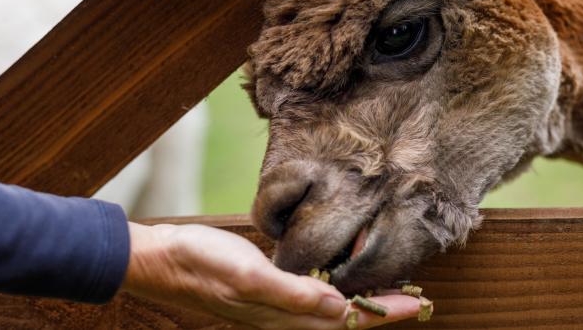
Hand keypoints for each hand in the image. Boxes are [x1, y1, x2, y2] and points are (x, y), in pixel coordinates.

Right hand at [122, 222, 419, 328]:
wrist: (164, 260)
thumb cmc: (204, 265)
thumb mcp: (249, 276)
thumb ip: (293, 295)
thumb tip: (338, 309)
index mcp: (285, 317)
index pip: (346, 322)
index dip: (383, 314)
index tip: (418, 304)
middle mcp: (284, 318)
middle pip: (343, 322)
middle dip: (379, 312)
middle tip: (412, 297)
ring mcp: (274, 307)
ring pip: (328, 313)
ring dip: (359, 304)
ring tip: (385, 289)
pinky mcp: (265, 292)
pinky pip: (310, 299)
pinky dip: (333, 291)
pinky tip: (336, 277)